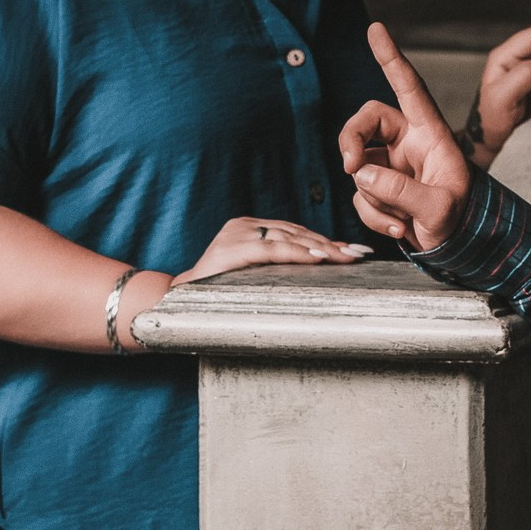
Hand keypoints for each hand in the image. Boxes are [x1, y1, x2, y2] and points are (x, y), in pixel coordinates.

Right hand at [176, 217, 372, 283]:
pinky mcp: (231, 248)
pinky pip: (271, 249)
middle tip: (358, 254)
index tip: (352, 251)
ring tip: (345, 257)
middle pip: (296, 233)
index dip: (324, 241)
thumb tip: (316, 270)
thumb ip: (273, 268)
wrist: (173, 305)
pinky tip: (317, 258)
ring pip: (288, 238)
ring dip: (320, 249)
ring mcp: (236, 234)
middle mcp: (243, 226)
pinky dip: (296, 253)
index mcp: (248, 229)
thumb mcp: (248, 276)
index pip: (294, 232)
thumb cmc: (214, 295)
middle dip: (330, 245)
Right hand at [339, 23, 474, 250]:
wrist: (458, 249)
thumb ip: (402, 191)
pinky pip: (360, 195)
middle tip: (351, 167)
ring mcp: (392, 164)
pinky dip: (374, 216)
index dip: (392, 58)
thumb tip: (361, 173)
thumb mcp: (440, 208)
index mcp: (431, 132)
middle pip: (366, 120)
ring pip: (359, 165)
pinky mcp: (379, 187)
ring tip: (404, 220)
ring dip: (374, 197)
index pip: (409, 88)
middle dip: (351, 141)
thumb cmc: (461, 221)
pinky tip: (401, 230)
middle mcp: (408, 141)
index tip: (376, 29)